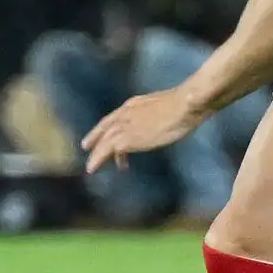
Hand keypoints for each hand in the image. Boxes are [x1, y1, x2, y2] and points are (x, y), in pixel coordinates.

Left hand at [82, 88, 207, 174]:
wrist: (185, 105)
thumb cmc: (186, 104)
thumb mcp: (169, 106)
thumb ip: (162, 113)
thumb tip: (171, 118)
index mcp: (134, 104)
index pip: (116, 116)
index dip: (108, 126)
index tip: (104, 132)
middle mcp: (125, 114)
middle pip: (104, 127)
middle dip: (95, 137)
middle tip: (86, 147)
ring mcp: (124, 126)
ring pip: (103, 141)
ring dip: (96, 154)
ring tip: (91, 166)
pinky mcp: (125, 139)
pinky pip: (105, 151)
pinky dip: (98, 160)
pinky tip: (94, 168)